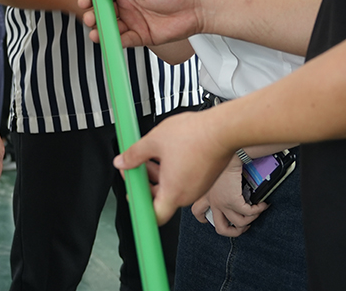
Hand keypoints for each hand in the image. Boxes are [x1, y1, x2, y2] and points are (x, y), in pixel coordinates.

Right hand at [78, 0, 204, 47]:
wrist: (196, 9)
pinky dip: (114, 41)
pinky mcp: (142, 36)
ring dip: (101, 30)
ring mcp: (135, 22)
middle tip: (90, 19)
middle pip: (105, 12)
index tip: (83, 1)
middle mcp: (129, 6)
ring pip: (112, 27)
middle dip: (95, 16)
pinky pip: (124, 40)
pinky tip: (107, 41)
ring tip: (95, 33)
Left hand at [113, 109, 232, 224]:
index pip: (155, 216)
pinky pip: (183, 179)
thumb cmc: (193, 136)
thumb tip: (122, 161)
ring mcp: (198, 186)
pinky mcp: (205, 177)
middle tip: (135, 167)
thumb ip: (134, 154)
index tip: (133, 196)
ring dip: (157, 173)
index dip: (140, 208)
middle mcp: (187, 194)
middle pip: (161, 199)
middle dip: (145, 183)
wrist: (222, 129)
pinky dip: (172, 169)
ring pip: (172, 186)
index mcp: (173, 192)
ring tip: (148, 154)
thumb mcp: (153, 141)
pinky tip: (166, 152)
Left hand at [190, 154, 266, 235]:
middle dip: (233, 232)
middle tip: (242, 228)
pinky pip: (248, 213)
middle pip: (219, 227)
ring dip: (250, 221)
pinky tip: (262, 205)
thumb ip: (218, 183)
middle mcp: (211, 200)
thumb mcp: (215, 172)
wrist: (229, 150)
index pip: (197, 211)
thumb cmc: (224, 157)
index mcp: (203, 192)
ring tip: (256, 213)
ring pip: (238, 224)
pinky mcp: (232, 200)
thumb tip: (231, 190)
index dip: (204, 219)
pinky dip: (258, 211)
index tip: (211, 218)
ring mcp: (222, 202)